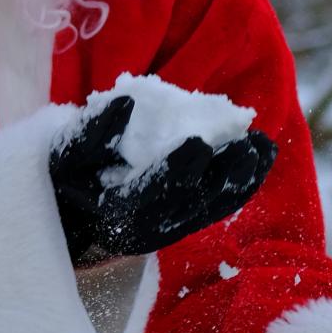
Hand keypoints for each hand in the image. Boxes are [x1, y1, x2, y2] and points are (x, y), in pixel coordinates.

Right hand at [49, 94, 277, 265]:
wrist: (69, 220)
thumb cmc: (65, 178)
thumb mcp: (65, 154)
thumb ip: (92, 130)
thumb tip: (126, 103)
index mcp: (116, 212)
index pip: (151, 192)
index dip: (177, 168)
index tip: (199, 141)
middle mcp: (149, 228)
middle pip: (192, 202)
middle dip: (223, 173)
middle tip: (248, 145)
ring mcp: (169, 229)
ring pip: (212, 208)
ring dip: (242, 179)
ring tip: (266, 146)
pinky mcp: (182, 223)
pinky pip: (216, 207)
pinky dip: (240, 185)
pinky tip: (260, 160)